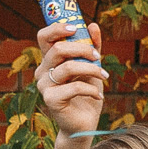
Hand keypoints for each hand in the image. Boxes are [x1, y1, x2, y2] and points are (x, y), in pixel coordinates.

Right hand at [33, 20, 106, 136]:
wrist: (84, 123)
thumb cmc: (87, 93)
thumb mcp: (92, 68)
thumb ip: (92, 48)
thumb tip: (92, 25)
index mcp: (49, 60)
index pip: (43, 37)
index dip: (57, 29)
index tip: (76, 28)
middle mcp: (43, 71)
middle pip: (58, 49)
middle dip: (83, 49)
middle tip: (98, 56)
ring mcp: (44, 86)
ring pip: (68, 67)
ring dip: (91, 69)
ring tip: (104, 75)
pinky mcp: (51, 100)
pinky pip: (74, 87)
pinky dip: (91, 89)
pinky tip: (98, 95)